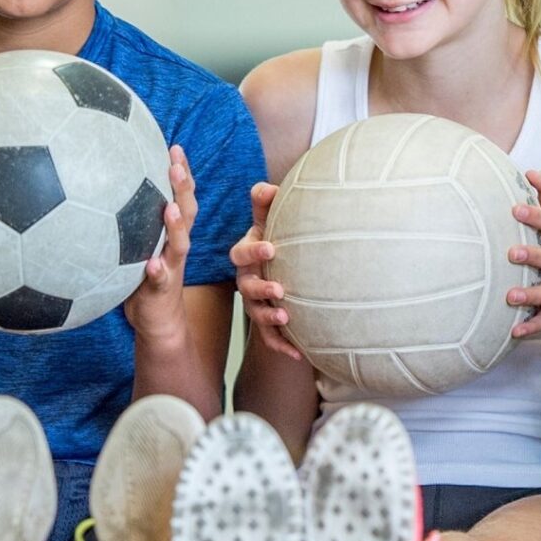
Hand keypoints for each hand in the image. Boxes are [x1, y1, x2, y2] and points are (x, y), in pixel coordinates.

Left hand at [125, 145, 195, 342]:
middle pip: (186, 212)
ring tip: (168, 208)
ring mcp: (172, 266)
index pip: (182, 197)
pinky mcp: (162, 289)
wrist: (160, 321)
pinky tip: (151, 264)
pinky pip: (162, 279)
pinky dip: (158, 271)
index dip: (182, 173)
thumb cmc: (144, 278)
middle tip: (176, 164)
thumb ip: (134, 220)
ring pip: (179, 243)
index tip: (175, 147)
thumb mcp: (140, 245)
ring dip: (175, 226)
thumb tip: (106, 188)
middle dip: (183, 188)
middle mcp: (177, 245)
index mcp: (173, 233)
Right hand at [229, 182, 302, 360]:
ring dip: (269, 316)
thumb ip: (266, 205)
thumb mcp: (270, 221)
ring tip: (286, 316)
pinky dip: (283, 345)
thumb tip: (265, 187)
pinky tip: (299, 354)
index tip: (272, 248)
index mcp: (246, 254)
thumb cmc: (276, 238)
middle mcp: (246, 279)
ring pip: (256, 313)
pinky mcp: (268, 323)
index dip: (254, 250)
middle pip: (246, 286)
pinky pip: (271, 337)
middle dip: (261, 288)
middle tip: (279, 289)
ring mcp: (255, 303)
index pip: (242, 251)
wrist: (280, 266)